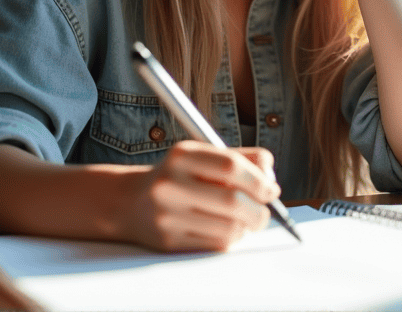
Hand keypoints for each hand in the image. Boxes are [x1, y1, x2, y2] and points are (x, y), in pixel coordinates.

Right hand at [122, 141, 280, 251]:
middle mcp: (170, 184)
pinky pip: (216, 245)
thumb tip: (271, 177)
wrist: (130, 202)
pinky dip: (229, 239)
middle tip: (265, 212)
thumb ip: (240, 159)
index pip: (231, 166)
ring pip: (229, 228)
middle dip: (259, 210)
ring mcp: (167, 215)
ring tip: (240, 220)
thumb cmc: (178, 177)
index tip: (271, 189)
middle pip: (233, 201)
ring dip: (245, 227)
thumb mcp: (202, 157)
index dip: (259, 180)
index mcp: (181, 155)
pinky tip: (223, 230)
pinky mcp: (168, 241)